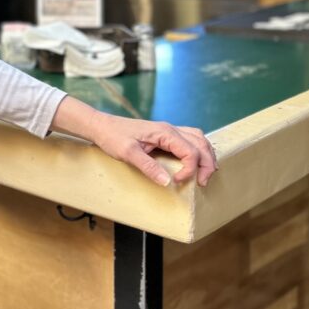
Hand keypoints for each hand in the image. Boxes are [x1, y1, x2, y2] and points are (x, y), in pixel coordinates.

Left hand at [50, 96, 216, 186]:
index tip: (178, 182)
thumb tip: (167, 182)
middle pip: (201, 144)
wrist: (101, 126)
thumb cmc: (113, 137)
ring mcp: (168, 131)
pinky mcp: (164, 135)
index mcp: (164, 132)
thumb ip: (148, 166)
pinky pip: (189, 140)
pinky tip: (194, 162)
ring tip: (204, 173)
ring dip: (205, 156)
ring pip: (198, 139)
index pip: (190, 151)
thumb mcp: (128, 153)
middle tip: (203, 183)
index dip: (190, 169)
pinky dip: (197, 150)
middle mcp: (170, 129)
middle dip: (207, 164)